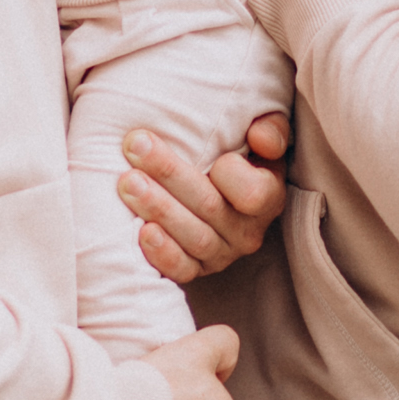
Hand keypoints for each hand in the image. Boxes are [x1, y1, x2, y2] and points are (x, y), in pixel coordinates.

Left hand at [122, 111, 288, 282]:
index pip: (254, 192)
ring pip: (194, 237)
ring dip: (158, 208)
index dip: (228, 172)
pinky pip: (182, 269)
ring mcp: (221, 254)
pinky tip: (141, 231)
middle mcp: (248, 231)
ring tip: (127, 182)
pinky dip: (162, 253)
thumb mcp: (259, 134)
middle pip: (210, 207)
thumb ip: (270, 130)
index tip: (202, 144)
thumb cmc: (233, 152)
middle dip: (170, 174)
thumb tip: (259, 137)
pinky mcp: (195, 269)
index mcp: (268, 196)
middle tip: (135, 146)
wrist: (205, 183)